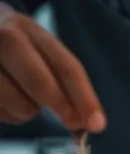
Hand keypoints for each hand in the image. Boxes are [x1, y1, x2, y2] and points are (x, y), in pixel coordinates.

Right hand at [0, 4, 104, 130]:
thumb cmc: (10, 48)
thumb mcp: (34, 48)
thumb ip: (61, 79)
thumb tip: (85, 122)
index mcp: (28, 29)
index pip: (65, 66)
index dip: (84, 98)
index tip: (97, 123)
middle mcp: (4, 37)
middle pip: (40, 81)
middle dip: (61, 107)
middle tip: (72, 123)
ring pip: (19, 102)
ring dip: (27, 112)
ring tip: (21, 99)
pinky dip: (7, 114)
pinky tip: (4, 101)